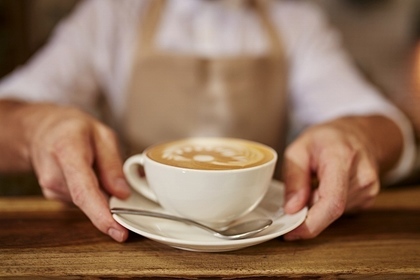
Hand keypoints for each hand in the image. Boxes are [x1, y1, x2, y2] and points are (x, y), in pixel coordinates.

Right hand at [16, 102, 130, 241]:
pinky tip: (87, 174)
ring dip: (100, 192)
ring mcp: (51, 188)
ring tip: (95, 166)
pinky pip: (83, 201)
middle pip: (89, 200)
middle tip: (119, 183)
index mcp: (67, 152)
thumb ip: (113, 164)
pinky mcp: (54, 196)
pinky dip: (92, 192)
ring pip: (88, 202)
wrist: (40, 131)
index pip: (84, 191)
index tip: (118, 231)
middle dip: (110, 199)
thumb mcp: (102, 134)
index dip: (102, 215)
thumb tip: (123, 194)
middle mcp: (54, 175)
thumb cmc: (74, 129)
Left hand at [281, 116, 401, 239]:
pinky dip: (326, 204)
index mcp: (342, 159)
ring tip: (316, 180)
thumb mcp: (299, 148)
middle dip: (307, 211)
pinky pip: (340, 211)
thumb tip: (291, 209)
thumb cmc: (327, 138)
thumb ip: (294, 178)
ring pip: (333, 213)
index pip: (332, 202)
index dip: (310, 224)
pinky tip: (326, 185)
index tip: (291, 232)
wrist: (359, 133)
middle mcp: (361, 177)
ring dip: (317, 205)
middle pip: (329, 211)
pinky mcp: (369, 198)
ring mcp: (369, 189)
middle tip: (296, 194)